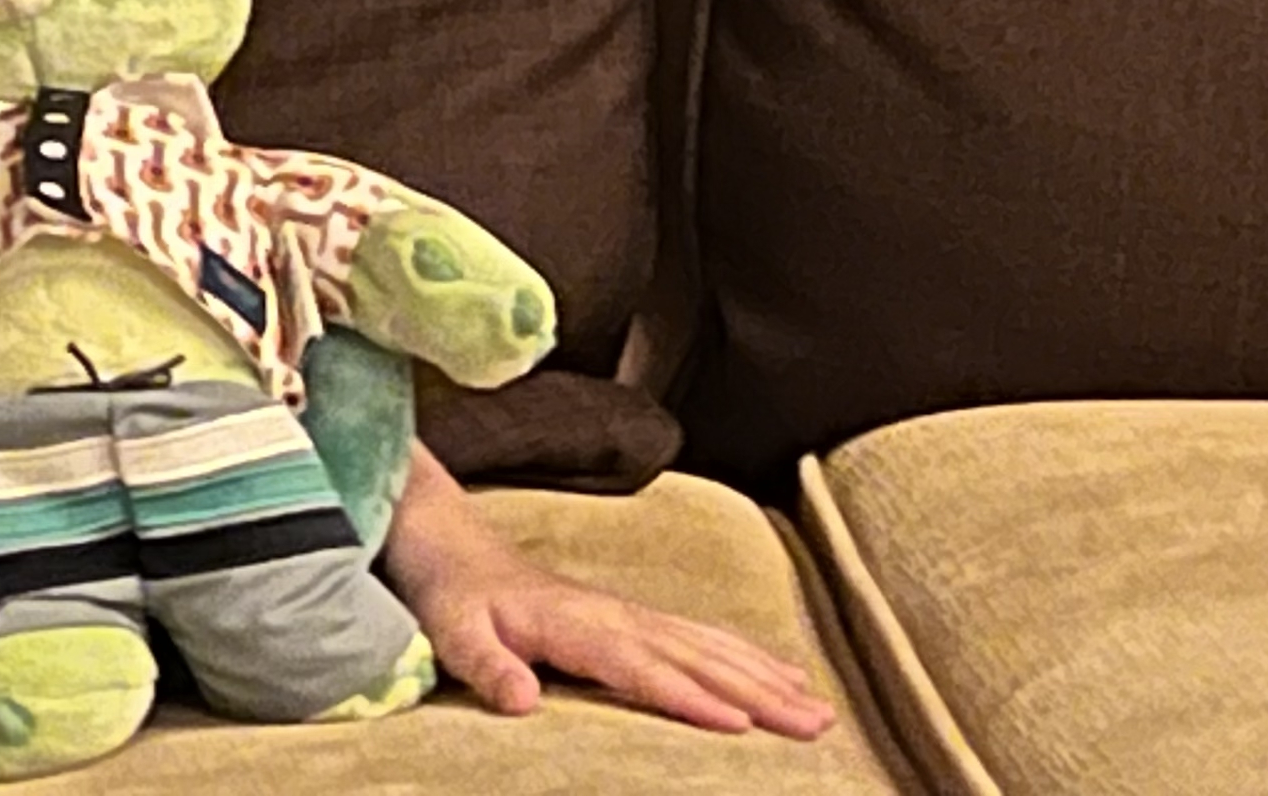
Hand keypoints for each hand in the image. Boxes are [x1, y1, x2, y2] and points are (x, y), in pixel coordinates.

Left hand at [382, 452, 834, 738]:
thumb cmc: (453, 595)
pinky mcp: (632, 616)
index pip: (640, 667)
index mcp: (575, 624)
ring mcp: (627, 612)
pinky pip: (699, 636)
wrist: (449, 542)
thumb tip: (522, 702)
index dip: (687, 695)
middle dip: (757, 691)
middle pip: (694, 656)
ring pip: (708, 646)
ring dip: (764, 675)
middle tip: (815, 724)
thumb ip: (487, 667)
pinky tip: (781, 674)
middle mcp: (613, 615)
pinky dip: (745, 655)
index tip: (739, 724)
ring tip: (818, 708)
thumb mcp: (454, 633)